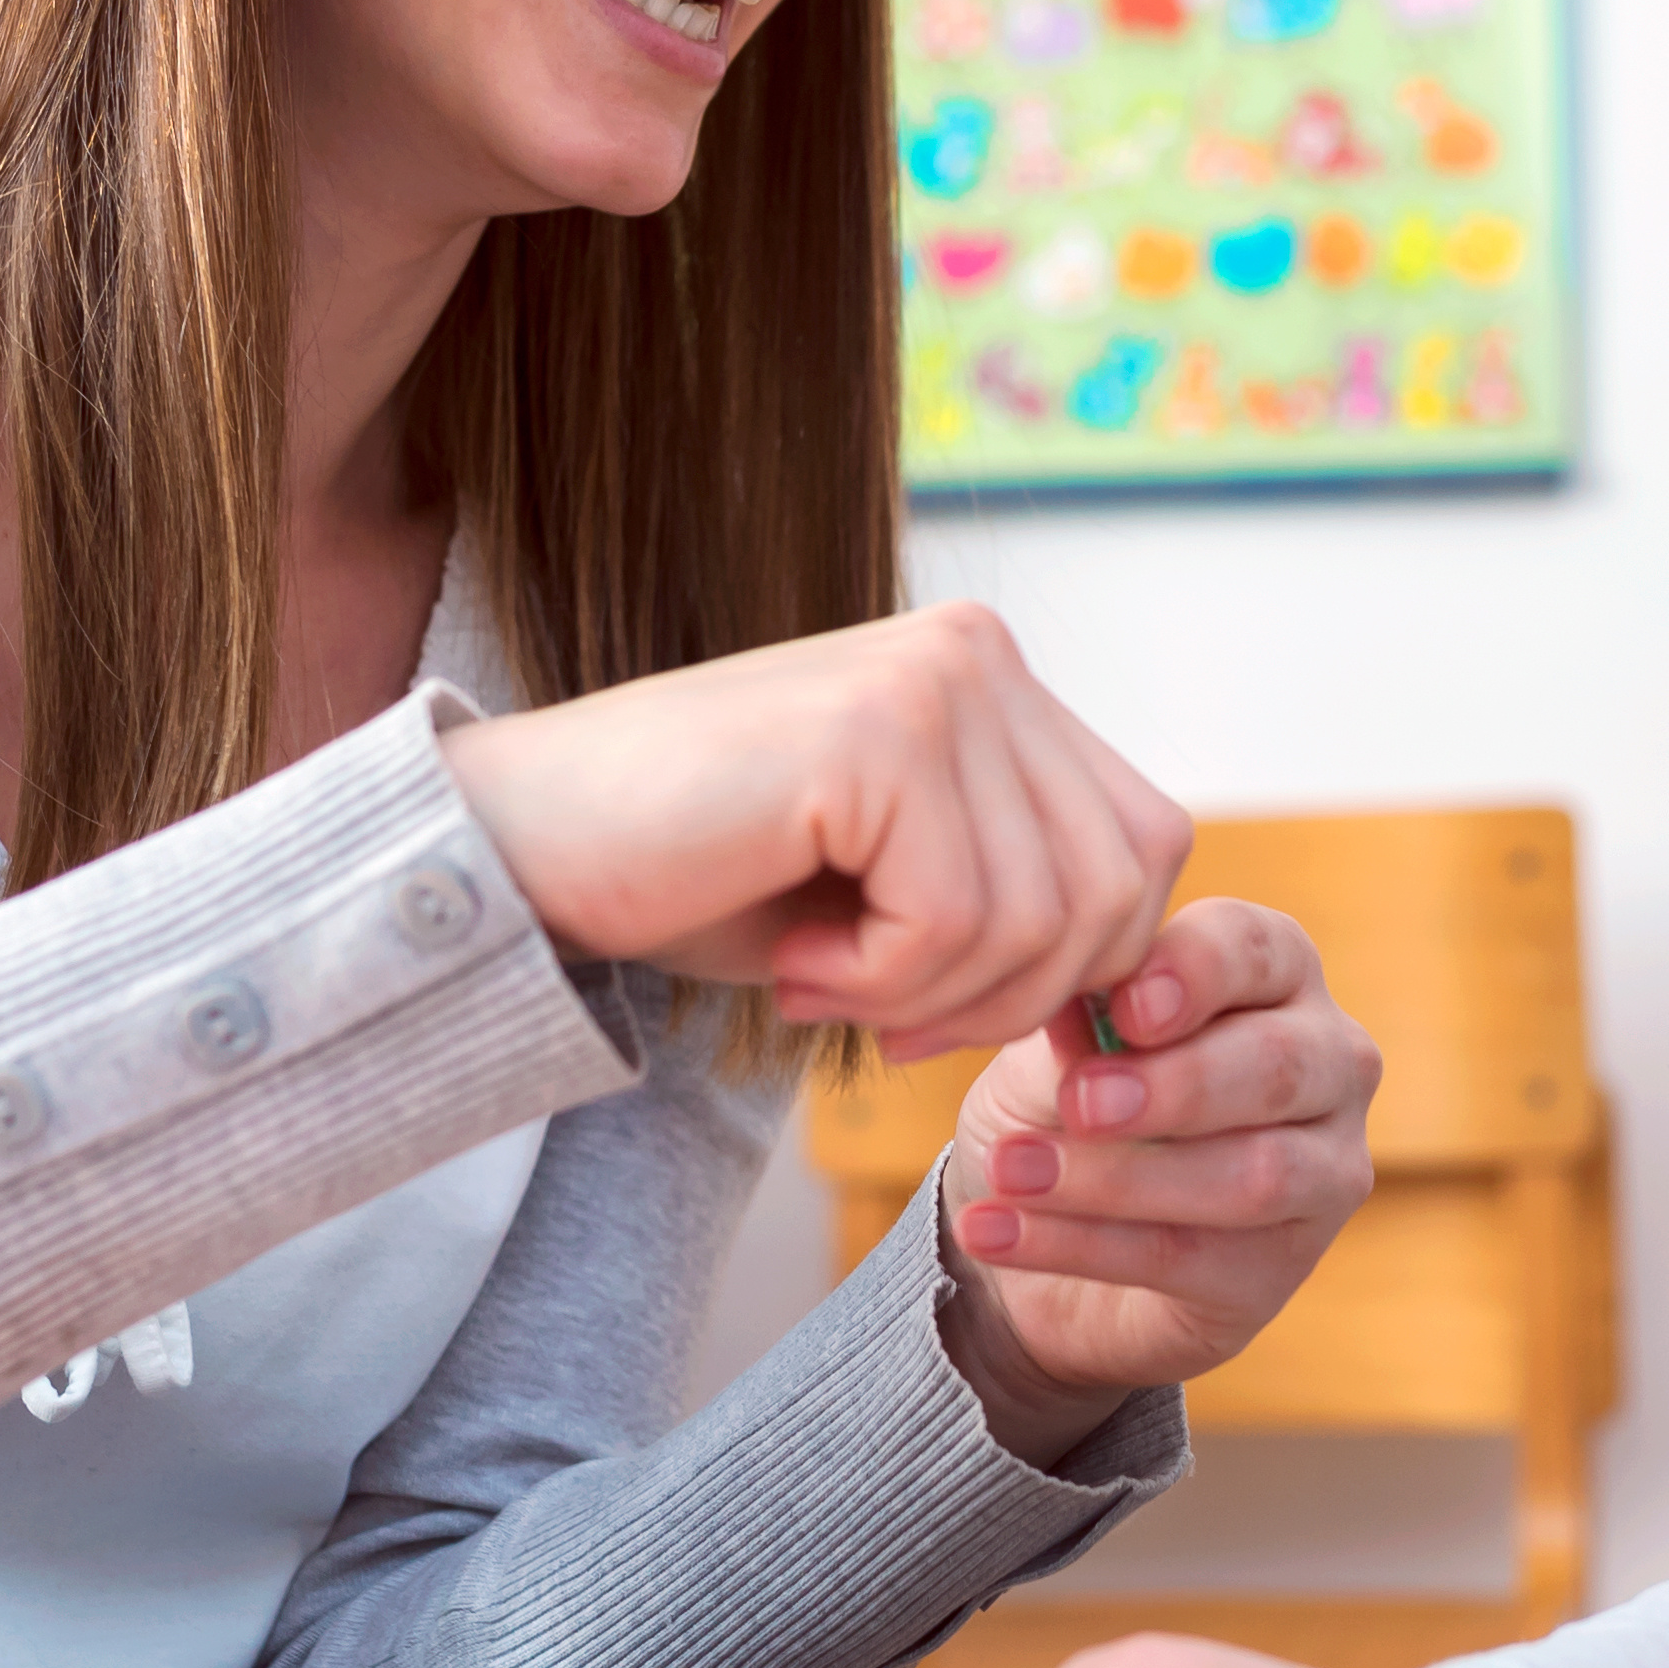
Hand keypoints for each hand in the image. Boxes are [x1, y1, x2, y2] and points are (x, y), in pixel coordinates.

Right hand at [438, 605, 1184, 1062]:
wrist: (521, 852)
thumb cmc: (700, 878)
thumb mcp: (899, 887)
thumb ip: (1024, 893)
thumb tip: (1147, 983)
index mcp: (992, 675)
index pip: (1145, 846)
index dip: (1075, 967)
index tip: (946, 1009)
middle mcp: (979, 653)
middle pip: (1120, 890)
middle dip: (1012, 998)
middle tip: (882, 1015)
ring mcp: (935, 680)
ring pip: (1045, 920)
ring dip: (933, 999)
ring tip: (822, 980)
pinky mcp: (880, 733)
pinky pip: (957, 923)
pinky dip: (881, 986)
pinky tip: (796, 963)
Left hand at [929, 899, 1375, 1439]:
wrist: (1046, 1229)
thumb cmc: (1069, 1098)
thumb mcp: (1054, 1046)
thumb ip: (1075, 1019)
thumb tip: (1069, 992)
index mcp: (1276, 972)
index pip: (1258, 948)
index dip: (1197, 974)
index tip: (1125, 1011)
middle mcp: (1329, 1061)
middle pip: (1278, 1064)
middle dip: (1175, 1086)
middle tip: (1078, 1102)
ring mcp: (1325, 1168)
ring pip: (1254, 1174)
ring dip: (1120, 1178)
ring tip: (1013, 1173)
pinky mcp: (1283, 1265)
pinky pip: (1190, 1255)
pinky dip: (1081, 1244)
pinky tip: (996, 1231)